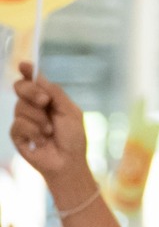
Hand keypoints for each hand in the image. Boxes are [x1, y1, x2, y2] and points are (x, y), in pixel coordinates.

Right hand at [9, 66, 93, 193]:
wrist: (69, 162)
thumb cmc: (74, 138)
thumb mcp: (70, 112)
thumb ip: (55, 94)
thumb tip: (38, 77)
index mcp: (48, 99)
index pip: (34, 81)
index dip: (28, 72)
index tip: (24, 65)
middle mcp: (33, 107)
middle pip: (21, 88)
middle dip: (31, 91)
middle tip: (44, 101)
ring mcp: (24, 120)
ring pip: (20, 107)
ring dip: (39, 119)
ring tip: (50, 131)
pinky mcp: (17, 134)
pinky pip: (18, 124)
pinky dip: (34, 132)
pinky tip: (42, 140)